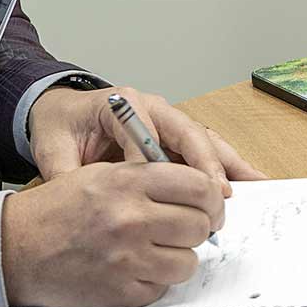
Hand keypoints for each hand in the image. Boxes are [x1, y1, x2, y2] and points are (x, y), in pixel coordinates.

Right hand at [0, 160, 227, 306]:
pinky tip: (131, 270)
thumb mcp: (102, 175)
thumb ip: (151, 178)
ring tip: (153, 251)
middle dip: (197, 229)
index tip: (209, 207)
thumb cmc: (58, 209)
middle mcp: (130, 219)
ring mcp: (127, 259)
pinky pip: (163, 288)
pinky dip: (153, 281)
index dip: (212, 199)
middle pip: (200, 225)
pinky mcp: (121, 293)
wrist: (12, 249)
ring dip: (178, 258)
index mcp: (128, 182)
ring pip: (188, 262)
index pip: (200, 186)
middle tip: (181, 230)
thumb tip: (204, 192)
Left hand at [26, 83, 263, 196]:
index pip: (147, 134)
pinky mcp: (177, 138)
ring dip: (228, 165)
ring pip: (206, 140)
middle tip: (218, 195)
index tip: (158, 194)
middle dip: (206, 165)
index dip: (154, 165)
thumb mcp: (52, 148)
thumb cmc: (62, 127)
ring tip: (254, 184)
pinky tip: (250, 181)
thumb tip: (81, 203)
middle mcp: (154, 109)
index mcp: (124, 104)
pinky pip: (207, 149)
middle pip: (189, 133)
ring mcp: (169, 122)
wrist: (64, 113)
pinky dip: (229, 166)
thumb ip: (65, 172)